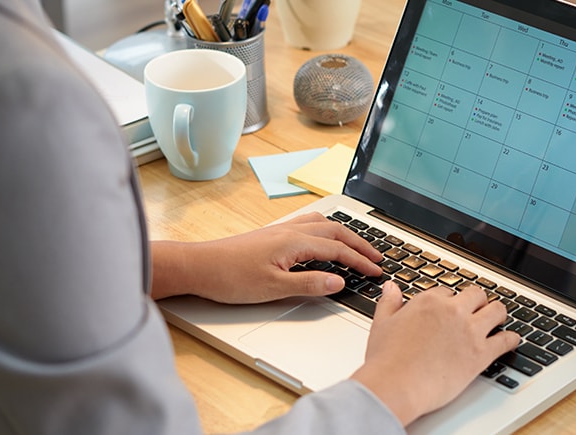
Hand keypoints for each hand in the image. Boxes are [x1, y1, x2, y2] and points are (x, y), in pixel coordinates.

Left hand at [150, 212, 382, 302]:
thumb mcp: (273, 288)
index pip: (337, 249)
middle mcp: (290, 231)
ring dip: (343, 233)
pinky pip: (308, 225)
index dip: (360, 261)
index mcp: (294, 242)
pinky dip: (326, 229)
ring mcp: (280, 230)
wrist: (199, 266)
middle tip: (376, 257)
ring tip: (357, 245)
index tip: (376, 271)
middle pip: (335, 231)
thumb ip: (309, 283)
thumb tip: (339, 281)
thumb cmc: (229, 277)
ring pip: (322, 224)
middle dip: (359, 243)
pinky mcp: (271, 234)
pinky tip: (323, 238)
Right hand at [350, 281, 519, 425]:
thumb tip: (391, 287)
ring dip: (498, 313)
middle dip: (477, 301)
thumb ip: (389, 303)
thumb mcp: (382, 324)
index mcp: (429, 302)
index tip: (451, 308)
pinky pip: (506, 340)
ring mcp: (470, 331)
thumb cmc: (386, 360)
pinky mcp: (481, 353)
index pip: (448, 292)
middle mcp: (452, 311)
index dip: (450, 300)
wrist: (396, 385)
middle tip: (478, 309)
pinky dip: (511, 339)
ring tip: (498, 318)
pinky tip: (511, 340)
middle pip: (476, 295)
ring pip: (497, 310)